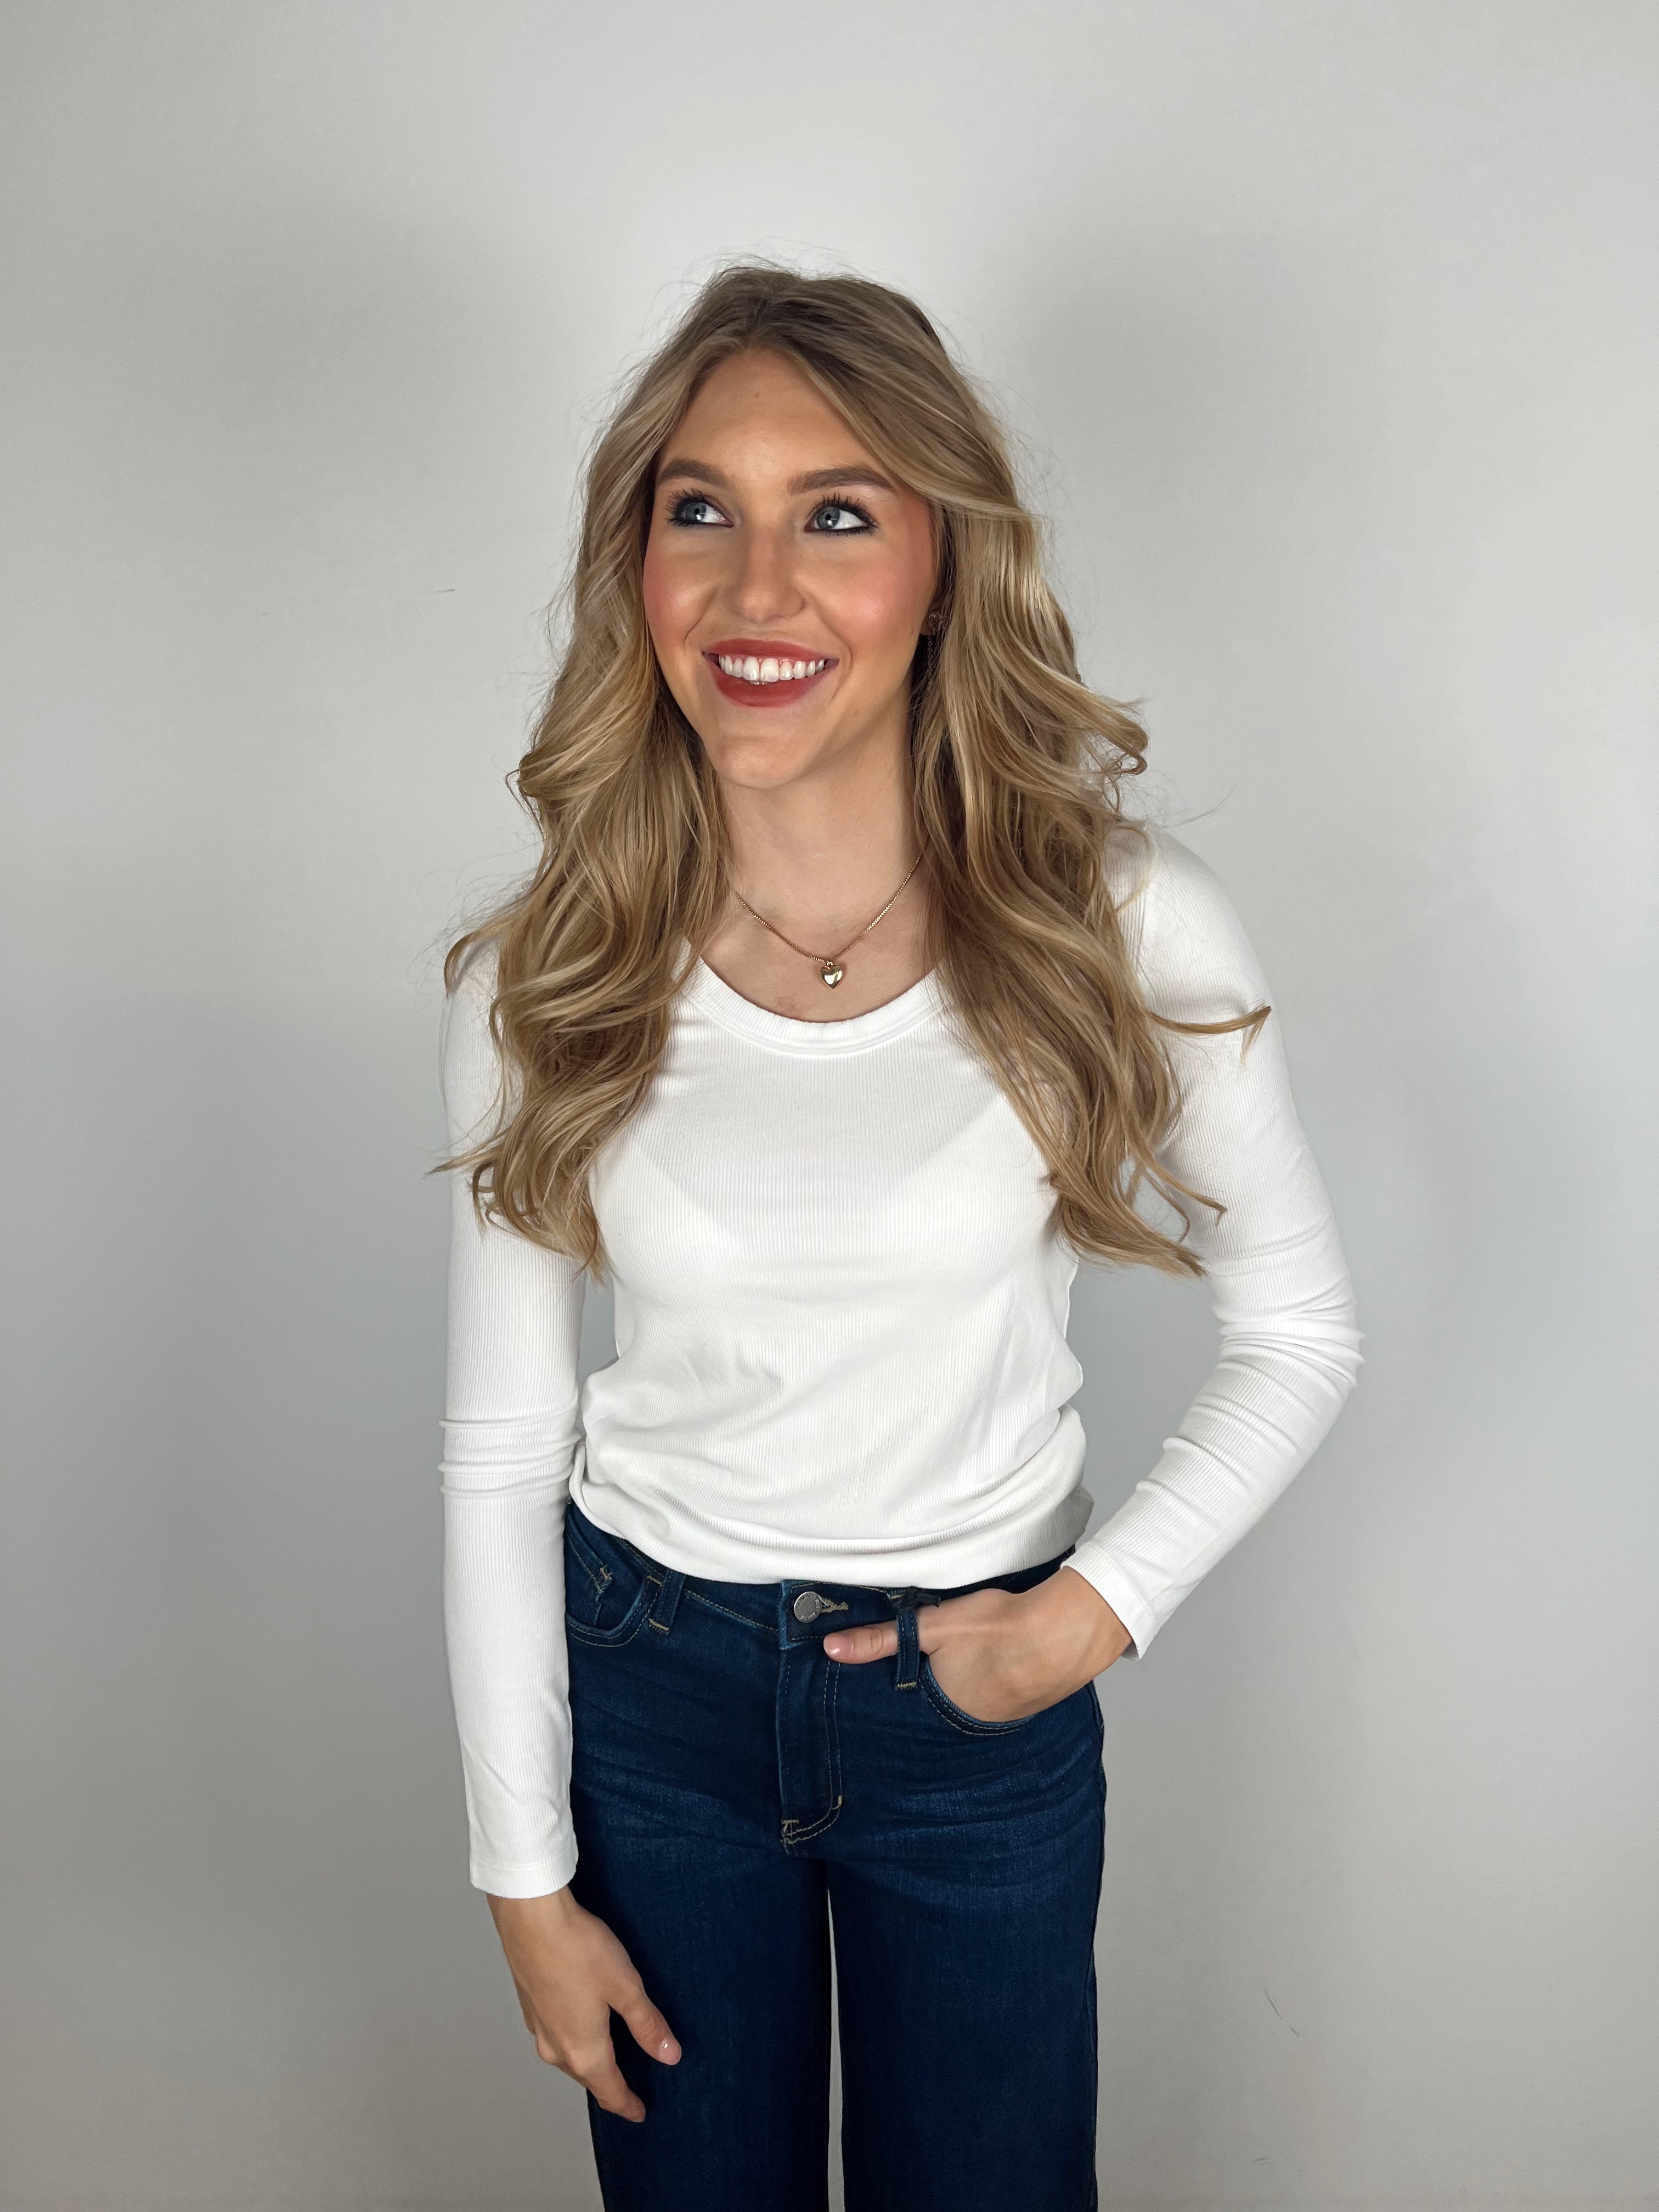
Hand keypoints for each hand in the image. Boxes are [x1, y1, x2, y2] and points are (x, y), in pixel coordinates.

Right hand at [487, 1886, 679, 2121]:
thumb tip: (669, 2055)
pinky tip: (583, 2021)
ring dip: (589, 2062)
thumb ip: (647, 2024)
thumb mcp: (625, 1987)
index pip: (610, 2092)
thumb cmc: (579, 1950)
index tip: (640, 2113)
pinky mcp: (530, 2007)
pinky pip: (556, 2037)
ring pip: (569, 2058)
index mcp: (583, 2051)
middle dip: (609, 2085)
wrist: (531, 1919)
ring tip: (610, 2056)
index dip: (628, 2105)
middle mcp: (556, 2049)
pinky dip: (574, 2040)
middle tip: (630, 2086)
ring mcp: (538, 2029)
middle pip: (588, 2077)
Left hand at [822, 1565, 1131, 1723]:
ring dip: (964, 1689)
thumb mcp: (932, 1627)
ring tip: (965, 1664)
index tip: (890, 1682)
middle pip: (937, 1709)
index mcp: (942, 1712)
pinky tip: (995, 1666)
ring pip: (968, 1704)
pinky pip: (997, 1699)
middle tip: (934, 1666)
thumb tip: (830, 1649)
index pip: (906, 1710)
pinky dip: (991, 1685)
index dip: (897, 1693)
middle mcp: (970, 1727)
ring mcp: (1002, 1720)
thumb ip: (881, 1640)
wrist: (1068, 1629)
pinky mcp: (1027, 1706)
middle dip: (931, 1693)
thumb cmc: (1000, 1627)